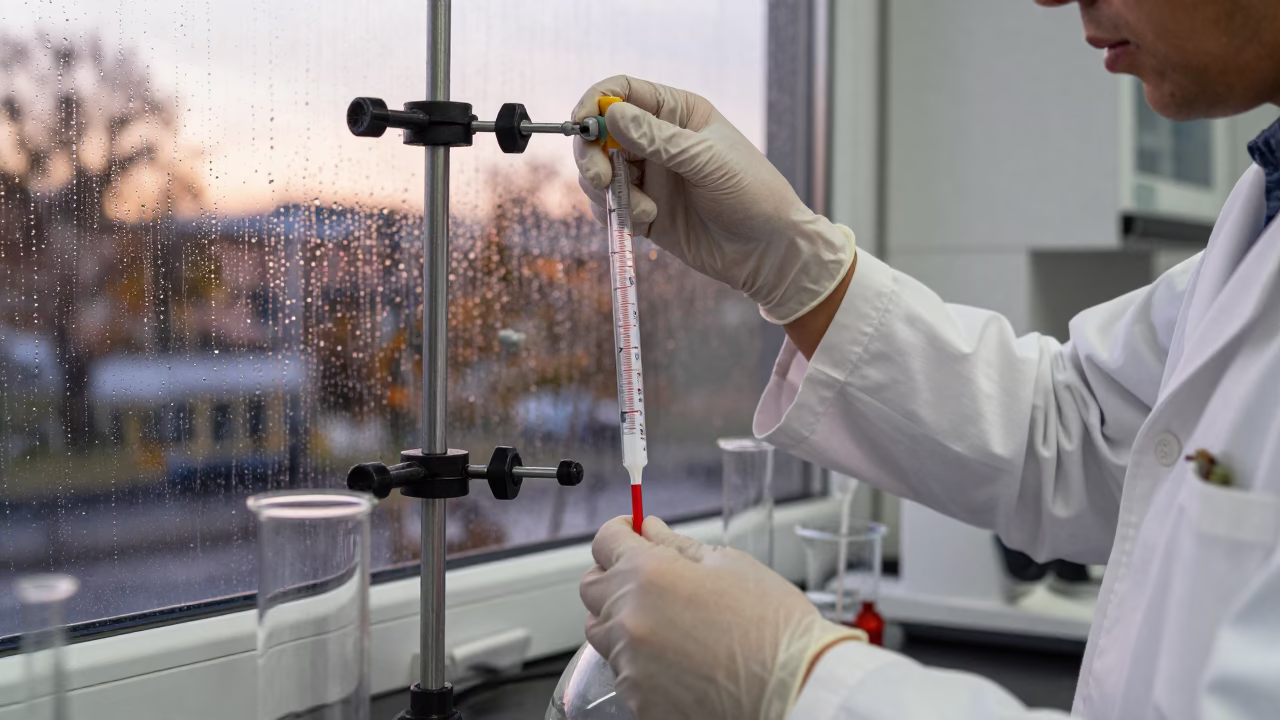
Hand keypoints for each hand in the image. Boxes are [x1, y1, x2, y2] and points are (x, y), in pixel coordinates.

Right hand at [572, 76, 855, 324]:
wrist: (768, 251)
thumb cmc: (751, 193)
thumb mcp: (706, 160)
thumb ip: (657, 138)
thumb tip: (611, 114)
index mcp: (677, 113)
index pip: (623, 92)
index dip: (596, 102)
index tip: (580, 121)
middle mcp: (657, 141)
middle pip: (600, 134)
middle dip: (592, 154)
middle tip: (601, 178)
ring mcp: (650, 178)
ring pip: (598, 172)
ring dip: (606, 189)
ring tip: (641, 209)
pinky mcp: (644, 213)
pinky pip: (609, 206)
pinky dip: (615, 213)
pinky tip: (646, 221)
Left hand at [580, 516, 864, 719]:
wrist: (796, 692)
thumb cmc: (775, 628)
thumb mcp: (730, 566)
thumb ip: (678, 546)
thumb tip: (649, 530)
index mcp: (649, 574)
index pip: (604, 541)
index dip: (619, 532)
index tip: (631, 533)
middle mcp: (629, 619)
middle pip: (592, 587)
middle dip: (614, 575)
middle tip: (651, 578)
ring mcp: (630, 664)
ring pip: (603, 632)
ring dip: (624, 620)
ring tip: (672, 624)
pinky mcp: (638, 700)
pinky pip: (623, 670)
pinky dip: (641, 660)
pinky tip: (679, 659)